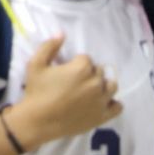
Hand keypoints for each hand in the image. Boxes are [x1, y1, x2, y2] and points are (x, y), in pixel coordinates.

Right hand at [8, 32, 120, 148]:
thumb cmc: (36, 91)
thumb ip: (49, 47)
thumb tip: (62, 34)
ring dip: (102, 85)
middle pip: (99, 71)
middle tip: (73, 82)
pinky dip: (112, 103)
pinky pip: (118, 106)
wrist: (37, 121)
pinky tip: (100, 102)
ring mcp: (102, 100)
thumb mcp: (35, 65)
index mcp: (82, 69)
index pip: (86, 59)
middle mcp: (96, 83)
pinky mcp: (103, 116)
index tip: (65, 71)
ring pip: (111, 86)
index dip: (75, 63)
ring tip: (89, 91)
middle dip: (88, 73)